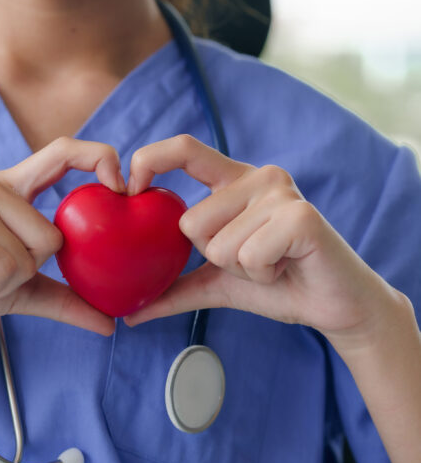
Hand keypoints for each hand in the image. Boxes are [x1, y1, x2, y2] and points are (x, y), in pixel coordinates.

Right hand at [0, 137, 121, 346]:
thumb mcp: (18, 290)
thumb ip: (64, 298)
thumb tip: (113, 322)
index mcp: (7, 187)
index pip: (62, 152)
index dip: (98, 157)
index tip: (121, 187)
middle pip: (52, 234)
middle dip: (27, 269)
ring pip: (29, 256)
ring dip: (3, 282)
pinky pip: (4, 269)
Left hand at [123, 135, 405, 353]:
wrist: (332, 306)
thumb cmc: (275, 285)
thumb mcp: (214, 284)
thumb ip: (173, 289)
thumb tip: (128, 314)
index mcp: (233, 180)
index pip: (183, 148)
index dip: (149, 160)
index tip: (130, 191)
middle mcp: (256, 176)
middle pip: (190, 222)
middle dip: (214, 257)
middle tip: (253, 259)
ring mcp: (280, 192)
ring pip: (217, 244)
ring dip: (241, 269)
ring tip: (272, 263)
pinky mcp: (300, 216)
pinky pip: (247, 256)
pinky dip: (261, 276)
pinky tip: (285, 268)